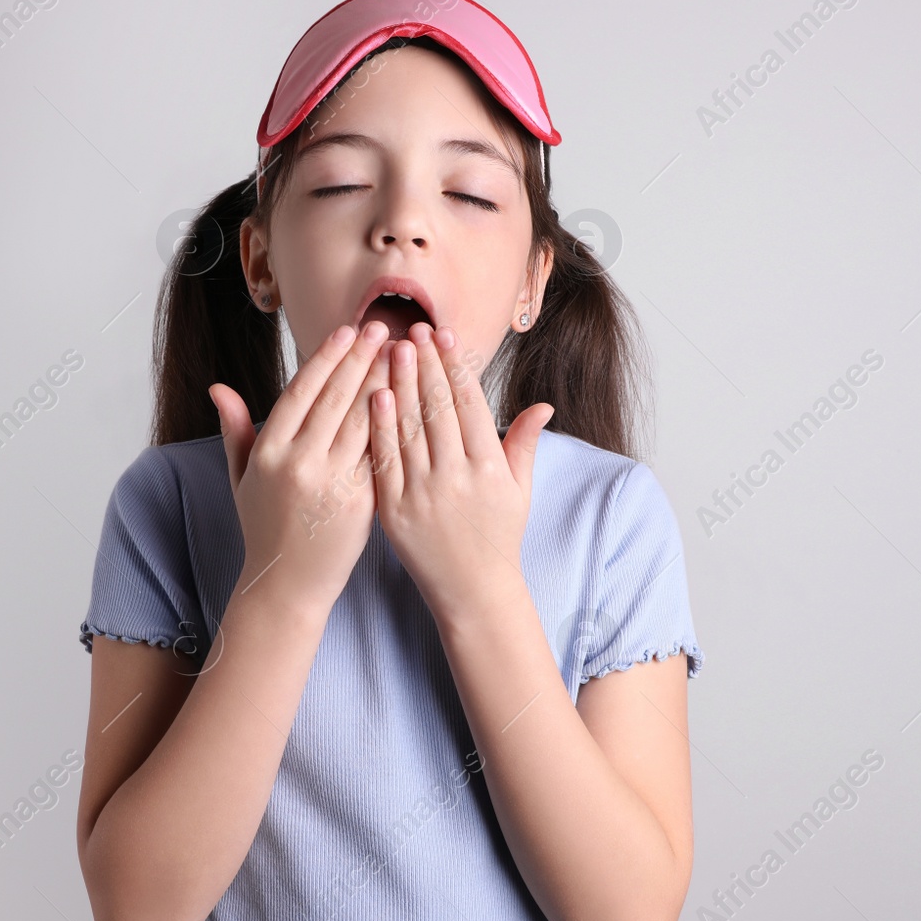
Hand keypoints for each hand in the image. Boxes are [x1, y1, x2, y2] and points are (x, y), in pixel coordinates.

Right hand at [209, 321, 391, 614]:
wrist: (287, 585)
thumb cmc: (265, 527)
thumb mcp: (242, 478)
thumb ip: (236, 430)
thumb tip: (218, 388)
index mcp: (269, 451)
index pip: (302, 391)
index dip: (327, 358)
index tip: (347, 330)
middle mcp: (298, 463)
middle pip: (336, 398)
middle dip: (362, 358)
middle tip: (385, 328)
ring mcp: (331, 484)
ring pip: (363, 421)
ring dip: (385, 383)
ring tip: (404, 354)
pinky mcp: (360, 503)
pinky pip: (380, 454)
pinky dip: (395, 424)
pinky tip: (411, 401)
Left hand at [367, 322, 553, 621]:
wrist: (472, 591)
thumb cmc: (498, 536)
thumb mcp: (519, 490)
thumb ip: (523, 444)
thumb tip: (544, 405)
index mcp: (490, 469)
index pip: (470, 405)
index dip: (456, 366)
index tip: (444, 336)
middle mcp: (457, 479)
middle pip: (437, 408)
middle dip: (425, 364)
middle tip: (413, 330)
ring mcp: (423, 495)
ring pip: (409, 428)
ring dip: (400, 384)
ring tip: (392, 349)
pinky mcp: (394, 511)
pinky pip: (385, 460)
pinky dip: (380, 426)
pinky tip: (376, 395)